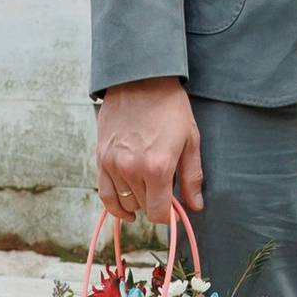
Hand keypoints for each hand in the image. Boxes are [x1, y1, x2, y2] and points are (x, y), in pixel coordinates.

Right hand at [95, 79, 203, 229]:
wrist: (140, 80)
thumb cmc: (170, 108)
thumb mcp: (190, 140)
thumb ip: (191, 177)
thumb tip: (195, 206)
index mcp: (158, 167)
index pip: (158, 213)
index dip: (168, 216)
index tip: (174, 209)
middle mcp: (132, 170)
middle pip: (143, 206)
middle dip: (155, 201)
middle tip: (165, 187)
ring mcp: (113, 164)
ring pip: (125, 201)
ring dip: (138, 200)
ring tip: (149, 186)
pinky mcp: (100, 158)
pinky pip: (105, 194)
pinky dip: (115, 206)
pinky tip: (126, 210)